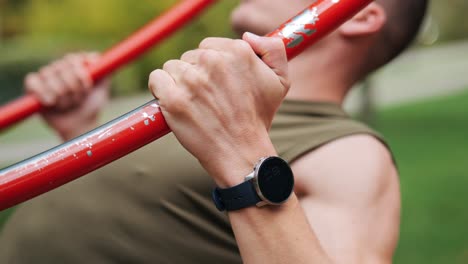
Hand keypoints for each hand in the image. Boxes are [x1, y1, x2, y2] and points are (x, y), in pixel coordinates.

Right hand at [24, 52, 109, 139]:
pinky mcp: (33, 87)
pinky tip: (50, 102)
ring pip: (48, 75)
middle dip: (73, 87)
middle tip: (78, 100)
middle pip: (61, 66)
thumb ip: (104, 73)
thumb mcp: (102, 90)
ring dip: (61, 95)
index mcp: (76, 65)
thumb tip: (96, 56)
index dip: (81, 73)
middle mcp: (61, 67)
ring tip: (67, 105)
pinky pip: (32, 81)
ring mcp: (46, 76)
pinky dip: (42, 92)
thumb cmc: (91, 108)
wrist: (78, 126)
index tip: (88, 86)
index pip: (74, 59)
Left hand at [149, 33, 289, 186]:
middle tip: (208, 98)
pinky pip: (157, 78)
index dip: (212, 66)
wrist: (242, 153)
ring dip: (179, 83)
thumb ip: (272, 49)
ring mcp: (192, 80)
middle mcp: (214, 62)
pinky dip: (161, 89)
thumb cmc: (258, 118)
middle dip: (196, 74)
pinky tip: (175, 102)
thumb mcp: (279, 80)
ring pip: (173, 67)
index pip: (210, 46)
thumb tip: (247, 36)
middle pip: (190, 56)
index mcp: (239, 52)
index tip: (217, 84)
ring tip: (195, 104)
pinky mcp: (173, 99)